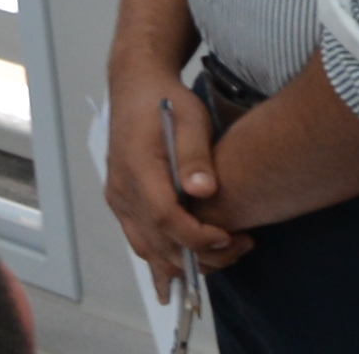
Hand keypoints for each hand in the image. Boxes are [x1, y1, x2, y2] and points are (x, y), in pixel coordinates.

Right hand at [103, 53, 246, 287]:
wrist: (136, 88)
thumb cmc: (167, 101)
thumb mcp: (190, 117)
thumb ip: (195, 154)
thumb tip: (204, 190)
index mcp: (137, 168)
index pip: (164, 217)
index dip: (197, 237)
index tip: (229, 237)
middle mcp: (122, 190)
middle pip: (158, 242)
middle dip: (201, 255)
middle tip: (240, 246)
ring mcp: (119, 199)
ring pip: (148, 250)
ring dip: (185, 262)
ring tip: (223, 253)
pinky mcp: (122, 203)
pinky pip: (141, 242)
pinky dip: (164, 259)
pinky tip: (184, 271)